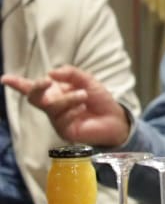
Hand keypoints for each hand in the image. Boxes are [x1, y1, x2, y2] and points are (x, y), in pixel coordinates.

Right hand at [1, 65, 129, 146]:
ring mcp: (56, 119)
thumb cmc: (99, 100)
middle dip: (37, 88)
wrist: (115, 118)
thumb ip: (71, 74)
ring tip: (84, 96)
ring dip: (68, 98)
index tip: (5, 78)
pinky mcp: (63, 131)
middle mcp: (52, 106)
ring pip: (52, 106)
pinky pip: (62, 118)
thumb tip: (51, 72)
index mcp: (55, 92)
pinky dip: (74, 110)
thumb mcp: (88, 81)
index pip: (33, 88)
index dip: (17, 83)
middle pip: (34, 98)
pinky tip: (83, 110)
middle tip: (46, 82)